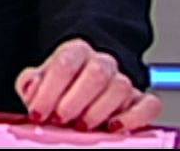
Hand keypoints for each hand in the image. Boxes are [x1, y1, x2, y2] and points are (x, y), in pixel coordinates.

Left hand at [16, 38, 161, 132]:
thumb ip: (31, 83)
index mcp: (76, 52)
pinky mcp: (142, 102)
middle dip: (75, 100)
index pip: (65, 63)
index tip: (39, 111)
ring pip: (121, 87)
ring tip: (82, 126)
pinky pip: (149, 105)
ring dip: (98, 111)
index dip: (49, 90)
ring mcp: (123, 82)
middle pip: (96, 73)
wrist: (81, 91)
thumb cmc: (60, 88)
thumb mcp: (38, 83)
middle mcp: (102, 63)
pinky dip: (133, 118)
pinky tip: (114, 127)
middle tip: (61, 118)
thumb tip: (30, 88)